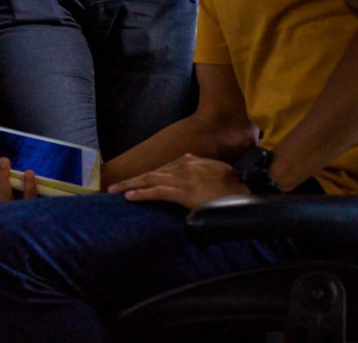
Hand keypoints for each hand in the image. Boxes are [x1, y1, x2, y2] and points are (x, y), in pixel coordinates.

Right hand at [0, 157, 38, 204]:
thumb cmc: (24, 186)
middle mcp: (2, 205)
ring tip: (4, 161)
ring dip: (3, 179)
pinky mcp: (35, 208)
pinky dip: (29, 186)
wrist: (53, 211)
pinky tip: (29, 173)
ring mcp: (17, 208)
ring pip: (5, 198)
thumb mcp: (5, 178)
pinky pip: (30, 200)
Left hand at [107, 153, 249, 209]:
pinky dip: (141, 194)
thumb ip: (202, 173)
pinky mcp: (182, 191)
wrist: (244, 188)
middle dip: (131, 179)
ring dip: (129, 185)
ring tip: (113, 190)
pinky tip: (129, 197)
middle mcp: (182, 165)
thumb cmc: (233, 184)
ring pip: (149, 180)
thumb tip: (196, 180)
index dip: (146, 176)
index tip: (133, 182)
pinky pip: (157, 192)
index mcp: (189, 161)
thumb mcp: (216, 173)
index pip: (162, 168)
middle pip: (151, 172)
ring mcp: (181, 177)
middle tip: (112, 186)